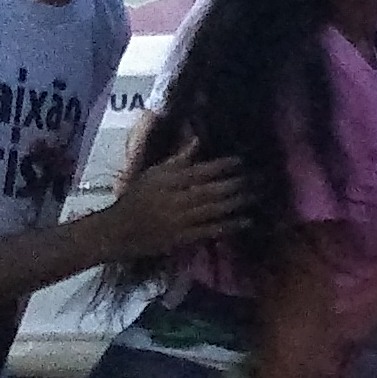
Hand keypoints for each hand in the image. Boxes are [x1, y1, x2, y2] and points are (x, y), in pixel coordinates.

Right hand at [96, 137, 246, 258]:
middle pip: (210, 190)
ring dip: (236, 202)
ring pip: (213, 209)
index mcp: (168, 180)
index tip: (240, 161)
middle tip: (257, 178)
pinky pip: (210, 230)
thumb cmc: (136, 198)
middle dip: (235, 184)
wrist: (119, 230)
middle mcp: (176, 198)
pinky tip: (245, 221)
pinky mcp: (183, 238)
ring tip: (255, 195)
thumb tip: (197, 139)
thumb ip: (177, 159)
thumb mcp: (152, 173)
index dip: (221, 166)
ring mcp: (181, 219)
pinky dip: (229, 225)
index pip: (199, 171)